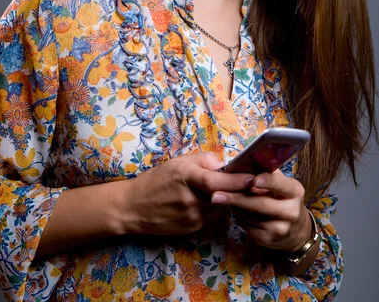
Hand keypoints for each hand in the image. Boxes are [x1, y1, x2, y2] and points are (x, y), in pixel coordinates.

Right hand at [118, 152, 252, 236]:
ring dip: (224, 198)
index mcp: (186, 177)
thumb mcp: (177, 161)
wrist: (134, 207)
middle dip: (239, 190)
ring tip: (219, 189)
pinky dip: (212, 207)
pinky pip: (211, 215)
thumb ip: (203, 160)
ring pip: (219, 206)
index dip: (238, 181)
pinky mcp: (193, 228)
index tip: (254, 178)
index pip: (217, 181)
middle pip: (223, 195)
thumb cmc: (156, 179)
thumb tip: (224, 164)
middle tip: (253, 183)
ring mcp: (192, 216)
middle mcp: (190, 198)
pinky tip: (202, 202)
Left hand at [211, 169, 311, 251]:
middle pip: (260, 203)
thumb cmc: (282, 197)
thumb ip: (265, 170)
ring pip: (250, 216)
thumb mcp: (281, 182)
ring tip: (222, 197)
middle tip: (216, 194)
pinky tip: (234, 209)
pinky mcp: (268, 240)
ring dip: (234, 206)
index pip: (280, 184)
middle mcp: (291, 211)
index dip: (267, 181)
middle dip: (236, 198)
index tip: (253, 180)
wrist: (295, 230)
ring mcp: (280, 228)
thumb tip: (245, 158)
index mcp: (295, 191)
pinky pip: (247, 226)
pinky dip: (237, 217)